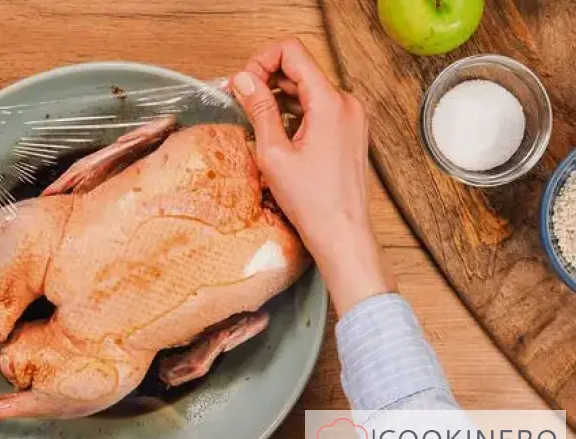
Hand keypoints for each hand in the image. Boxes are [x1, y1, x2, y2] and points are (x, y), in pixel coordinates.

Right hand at [230, 38, 394, 313]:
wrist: (342, 233)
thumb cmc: (312, 202)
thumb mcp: (273, 152)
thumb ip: (259, 109)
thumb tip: (243, 80)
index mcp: (329, 102)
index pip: (293, 51)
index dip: (261, 60)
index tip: (243, 84)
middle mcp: (346, 103)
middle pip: (300, 68)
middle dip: (267, 78)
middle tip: (241, 102)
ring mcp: (351, 117)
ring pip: (308, 88)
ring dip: (279, 96)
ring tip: (256, 120)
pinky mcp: (350, 131)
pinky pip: (318, 107)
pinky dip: (294, 111)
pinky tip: (277, 133)